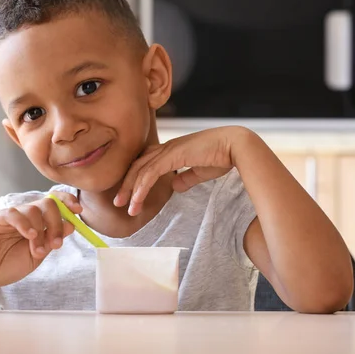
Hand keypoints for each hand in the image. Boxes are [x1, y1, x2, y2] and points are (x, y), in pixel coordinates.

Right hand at [0, 191, 80, 291]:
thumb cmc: (7, 266)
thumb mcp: (37, 254)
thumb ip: (52, 239)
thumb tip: (71, 224)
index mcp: (36, 221)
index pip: (54, 202)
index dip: (67, 201)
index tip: (77, 211)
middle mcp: (25, 215)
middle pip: (48, 204)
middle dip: (57, 223)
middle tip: (56, 244)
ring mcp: (10, 215)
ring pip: (33, 209)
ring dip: (40, 232)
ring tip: (37, 250)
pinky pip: (14, 213)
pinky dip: (25, 224)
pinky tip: (29, 236)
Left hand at [114, 127, 248, 215]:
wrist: (236, 146)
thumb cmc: (223, 156)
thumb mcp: (201, 171)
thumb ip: (187, 178)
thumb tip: (175, 186)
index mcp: (172, 150)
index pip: (146, 163)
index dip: (135, 179)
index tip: (130, 196)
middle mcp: (166, 148)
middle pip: (138, 166)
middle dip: (126, 185)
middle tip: (119, 203)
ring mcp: (168, 150)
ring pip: (141, 171)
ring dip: (131, 190)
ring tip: (126, 207)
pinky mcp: (173, 155)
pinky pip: (151, 173)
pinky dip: (141, 187)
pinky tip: (136, 199)